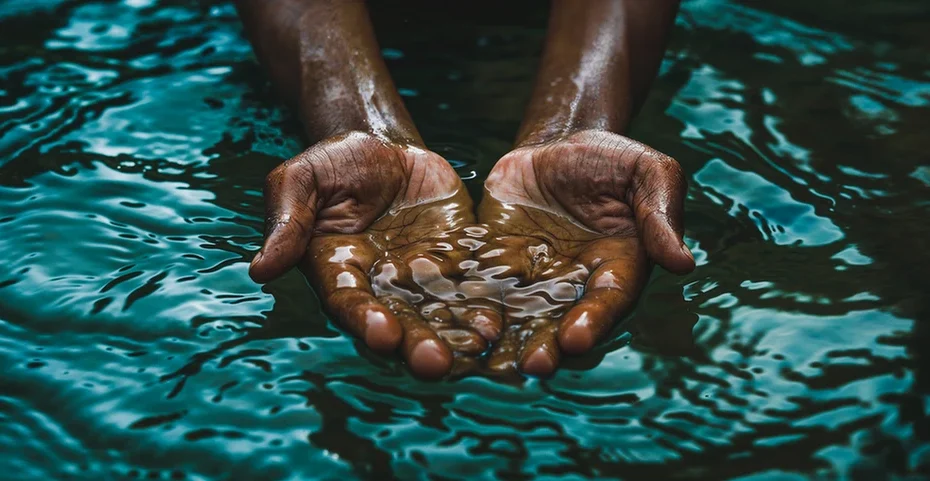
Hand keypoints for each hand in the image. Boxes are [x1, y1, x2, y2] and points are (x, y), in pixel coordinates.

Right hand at [251, 131, 495, 377]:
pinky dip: (484, 302)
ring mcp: (421, 274)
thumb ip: (288, 221)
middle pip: (399, 320)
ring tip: (476, 348)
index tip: (381, 334)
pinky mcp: (456, 259)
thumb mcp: (302, 178)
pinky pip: (471, 284)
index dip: (364, 319)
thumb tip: (261, 269)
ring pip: (439, 311)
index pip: (349, 301)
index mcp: (338, 269)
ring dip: (456, 332)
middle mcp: (380, 283)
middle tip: (434, 363)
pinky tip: (498, 320)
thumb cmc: (335, 162)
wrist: (384, 146)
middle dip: (416, 342)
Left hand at [475, 129, 693, 375]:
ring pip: (517, 312)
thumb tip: (683, 263)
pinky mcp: (493, 261)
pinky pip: (478, 283)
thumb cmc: (611, 158)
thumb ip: (660, 214)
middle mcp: (573, 282)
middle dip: (546, 344)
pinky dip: (464, 301)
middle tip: (530, 367)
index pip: (607, 300)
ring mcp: (531, 275)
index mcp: (617, 266)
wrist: (558, 143)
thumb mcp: (647, 172)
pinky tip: (447, 318)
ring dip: (504, 337)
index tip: (575, 339)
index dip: (593, 320)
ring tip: (487, 362)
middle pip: (560, 320)